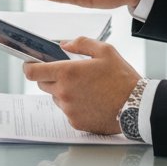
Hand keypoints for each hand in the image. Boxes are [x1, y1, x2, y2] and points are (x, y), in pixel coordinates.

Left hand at [23, 37, 138, 133]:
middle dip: (50, 77)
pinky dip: (74, 105)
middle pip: (42, 84)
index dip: (28, 67)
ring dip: (63, 91)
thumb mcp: (105, 50)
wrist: (137, 106)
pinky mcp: (76, 122)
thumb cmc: (122, 77)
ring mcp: (69, 109)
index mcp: (67, 73)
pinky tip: (90, 100)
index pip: (32, 72)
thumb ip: (80, 43)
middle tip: (68, 74)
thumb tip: (63, 44)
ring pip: (55, 97)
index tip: (30, 64)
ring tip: (85, 88)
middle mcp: (64, 92)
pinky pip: (67, 111)